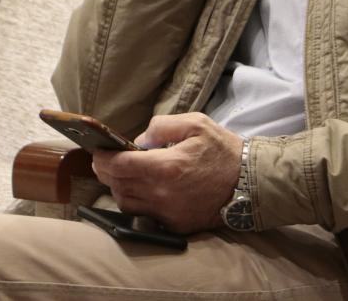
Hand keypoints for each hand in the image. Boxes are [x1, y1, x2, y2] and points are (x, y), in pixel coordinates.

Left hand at [91, 113, 243, 234]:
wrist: (250, 183)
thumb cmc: (223, 151)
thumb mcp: (196, 124)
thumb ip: (162, 126)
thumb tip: (139, 140)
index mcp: (166, 166)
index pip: (119, 166)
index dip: (103, 158)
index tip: (97, 151)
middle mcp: (162, 193)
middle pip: (118, 185)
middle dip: (106, 172)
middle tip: (103, 161)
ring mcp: (168, 212)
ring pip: (126, 203)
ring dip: (118, 188)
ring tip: (120, 174)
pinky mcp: (174, 224)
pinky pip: (144, 214)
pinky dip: (135, 202)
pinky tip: (141, 189)